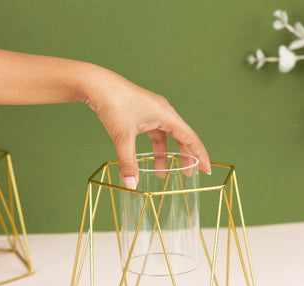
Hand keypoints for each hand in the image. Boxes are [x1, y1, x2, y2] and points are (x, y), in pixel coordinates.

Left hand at [82, 66, 210, 187]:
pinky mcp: (142, 113)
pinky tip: (148, 158)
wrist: (96, 84)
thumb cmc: (113, 103)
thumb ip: (129, 162)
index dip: (200, 155)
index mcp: (167, 114)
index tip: (207, 170)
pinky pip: (155, 133)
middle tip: (188, 176)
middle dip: (185, 158)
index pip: (190, 138)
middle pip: (181, 138)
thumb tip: (132, 184)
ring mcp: (153, 112)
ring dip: (166, 155)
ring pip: (167, 137)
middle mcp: (163, 112)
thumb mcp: (123, 136)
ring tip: (161, 173)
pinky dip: (154, 147)